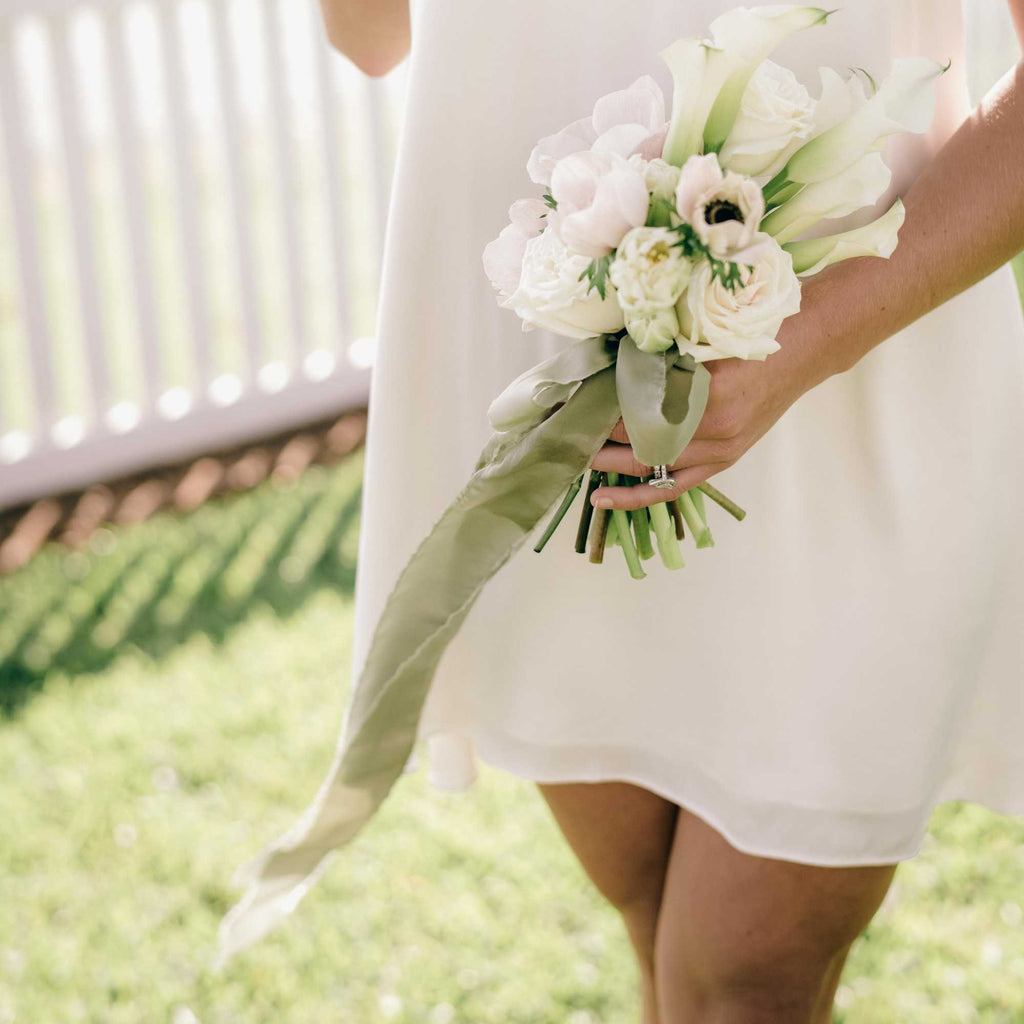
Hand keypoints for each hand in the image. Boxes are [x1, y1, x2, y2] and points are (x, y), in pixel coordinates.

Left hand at [589, 298, 836, 509]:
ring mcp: (722, 450)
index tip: (570, 401)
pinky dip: (638, 495)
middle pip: (639, 441)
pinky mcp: (726, 460)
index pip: (637, 407)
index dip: (600, 406)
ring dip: (610, 465)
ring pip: (651, 467)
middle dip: (597, 437)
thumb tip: (604, 360)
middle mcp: (715, 428)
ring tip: (574, 460)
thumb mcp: (704, 330)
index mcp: (708, 390)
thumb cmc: (756, 328)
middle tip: (562, 432)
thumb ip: (658, 351)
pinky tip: (606, 498)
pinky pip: (674, 485)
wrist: (807, 346)